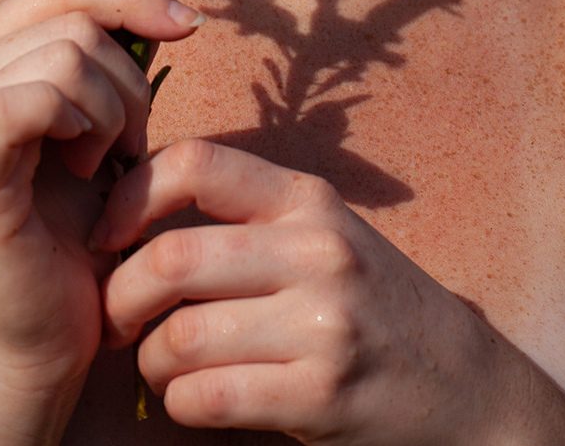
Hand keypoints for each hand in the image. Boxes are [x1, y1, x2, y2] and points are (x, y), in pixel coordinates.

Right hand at [0, 0, 204, 414]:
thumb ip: (105, 45)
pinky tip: (83, 165)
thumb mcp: (97, 112)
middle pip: (72, 16)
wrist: (41, 334)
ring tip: (103, 165)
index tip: (189, 26)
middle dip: (128, 79)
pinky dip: (80, 123)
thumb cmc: (72, 223)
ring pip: (66, 52)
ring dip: (114, 111)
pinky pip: (34, 98)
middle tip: (126, 146)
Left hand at [95, 139, 510, 444]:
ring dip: (149, 360)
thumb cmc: (366, 302)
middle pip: (171, 258)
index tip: (104, 235)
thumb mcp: (319, 234)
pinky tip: (190, 400)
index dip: (129, 194)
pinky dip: (179, 403)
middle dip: (120, 296)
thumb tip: (127, 206)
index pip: (195, 163)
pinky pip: (208, 397)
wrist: (460, 383)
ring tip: (158, 365)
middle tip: (114, 319)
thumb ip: (244, 216)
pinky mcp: (323, 394)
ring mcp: (324, 323)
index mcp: (306, 198)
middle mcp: (316, 249)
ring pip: (181, 337)